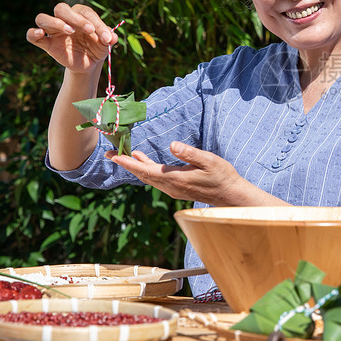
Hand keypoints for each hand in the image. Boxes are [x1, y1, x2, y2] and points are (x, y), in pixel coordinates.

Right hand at [26, 3, 118, 73]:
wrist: (89, 63)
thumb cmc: (96, 47)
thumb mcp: (105, 43)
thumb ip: (108, 38)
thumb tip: (113, 38)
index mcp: (80, 14)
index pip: (85, 12)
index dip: (96, 23)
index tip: (106, 37)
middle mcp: (64, 19)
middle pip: (61, 9)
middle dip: (75, 18)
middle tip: (89, 30)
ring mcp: (53, 31)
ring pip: (43, 18)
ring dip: (55, 22)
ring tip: (70, 31)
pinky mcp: (46, 43)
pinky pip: (32, 35)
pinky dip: (33, 33)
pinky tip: (41, 34)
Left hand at [106, 142, 286, 205]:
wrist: (230, 196)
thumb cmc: (222, 176)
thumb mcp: (209, 161)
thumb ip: (189, 153)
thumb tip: (172, 145)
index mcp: (176, 178)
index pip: (146, 170)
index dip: (129, 163)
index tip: (114, 156)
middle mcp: (171, 187)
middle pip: (143, 175)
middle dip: (126, 164)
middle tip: (110, 154)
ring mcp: (173, 190)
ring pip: (149, 178)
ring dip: (136, 167)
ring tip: (125, 155)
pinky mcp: (177, 189)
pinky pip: (156, 179)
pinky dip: (147, 170)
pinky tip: (145, 162)